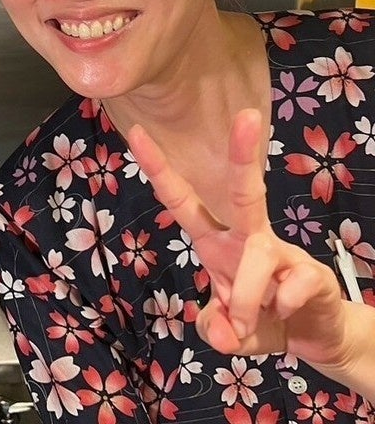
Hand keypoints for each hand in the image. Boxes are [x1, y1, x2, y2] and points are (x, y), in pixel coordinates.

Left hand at [127, 109, 349, 367]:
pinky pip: (291, 288)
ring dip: (248, 297)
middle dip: (243, 156)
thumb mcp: (227, 331)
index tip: (136, 133)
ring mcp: (282, 253)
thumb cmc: (260, 318)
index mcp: (215, 242)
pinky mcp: (313, 272)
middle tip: (247, 116)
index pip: (181, 201)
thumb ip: (215, 328)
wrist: (314, 336)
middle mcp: (246, 238)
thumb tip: (221, 334)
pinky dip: (280, 311)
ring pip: (258, 256)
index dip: (158, 170)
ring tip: (249, 322)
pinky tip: (286, 313)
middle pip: (243, 192)